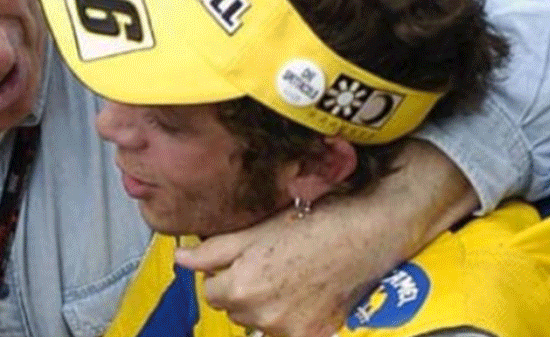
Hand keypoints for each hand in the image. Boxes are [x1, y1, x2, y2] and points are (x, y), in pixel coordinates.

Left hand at [175, 141, 474, 336]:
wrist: (367, 234)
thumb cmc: (314, 224)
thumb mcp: (257, 230)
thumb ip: (214, 251)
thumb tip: (181, 259)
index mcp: (240, 286)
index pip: (210, 289)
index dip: (224, 271)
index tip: (244, 259)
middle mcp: (261, 314)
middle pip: (233, 308)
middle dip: (243, 288)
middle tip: (271, 263)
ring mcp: (287, 329)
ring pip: (258, 321)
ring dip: (266, 304)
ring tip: (291, 275)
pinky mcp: (312, 336)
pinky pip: (285, 331)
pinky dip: (290, 317)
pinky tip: (305, 293)